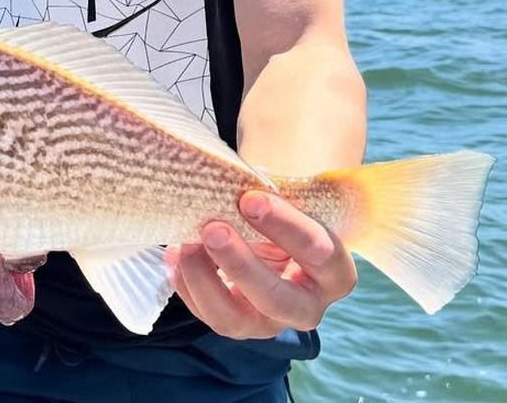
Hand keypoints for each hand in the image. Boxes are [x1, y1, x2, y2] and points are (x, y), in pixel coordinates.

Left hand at [166, 190, 356, 338]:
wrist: (272, 235)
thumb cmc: (284, 213)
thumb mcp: (289, 203)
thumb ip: (269, 197)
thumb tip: (226, 181)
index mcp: (333, 271)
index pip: (318, 253)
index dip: (285, 226)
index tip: (250, 198)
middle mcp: (305, 306)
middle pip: (276, 299)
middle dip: (241, 265)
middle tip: (212, 229)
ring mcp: (267, 323)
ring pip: (234, 319)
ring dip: (204, 279)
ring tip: (184, 242)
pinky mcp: (235, 325)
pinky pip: (206, 315)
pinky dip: (185, 285)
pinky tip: (174, 255)